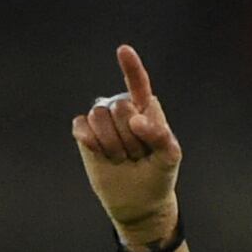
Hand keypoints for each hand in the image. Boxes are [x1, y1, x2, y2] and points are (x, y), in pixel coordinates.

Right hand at [73, 44, 182, 247]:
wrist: (139, 201)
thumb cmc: (158, 174)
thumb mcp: (170, 157)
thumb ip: (160, 135)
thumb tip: (135, 121)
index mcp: (146, 109)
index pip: (138, 84)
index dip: (130, 68)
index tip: (123, 50)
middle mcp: (122, 109)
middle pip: (118, 106)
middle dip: (130, 136)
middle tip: (138, 153)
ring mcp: (101, 120)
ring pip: (99, 116)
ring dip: (114, 144)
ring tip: (124, 157)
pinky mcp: (84, 133)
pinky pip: (81, 128)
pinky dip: (94, 144)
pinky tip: (103, 155)